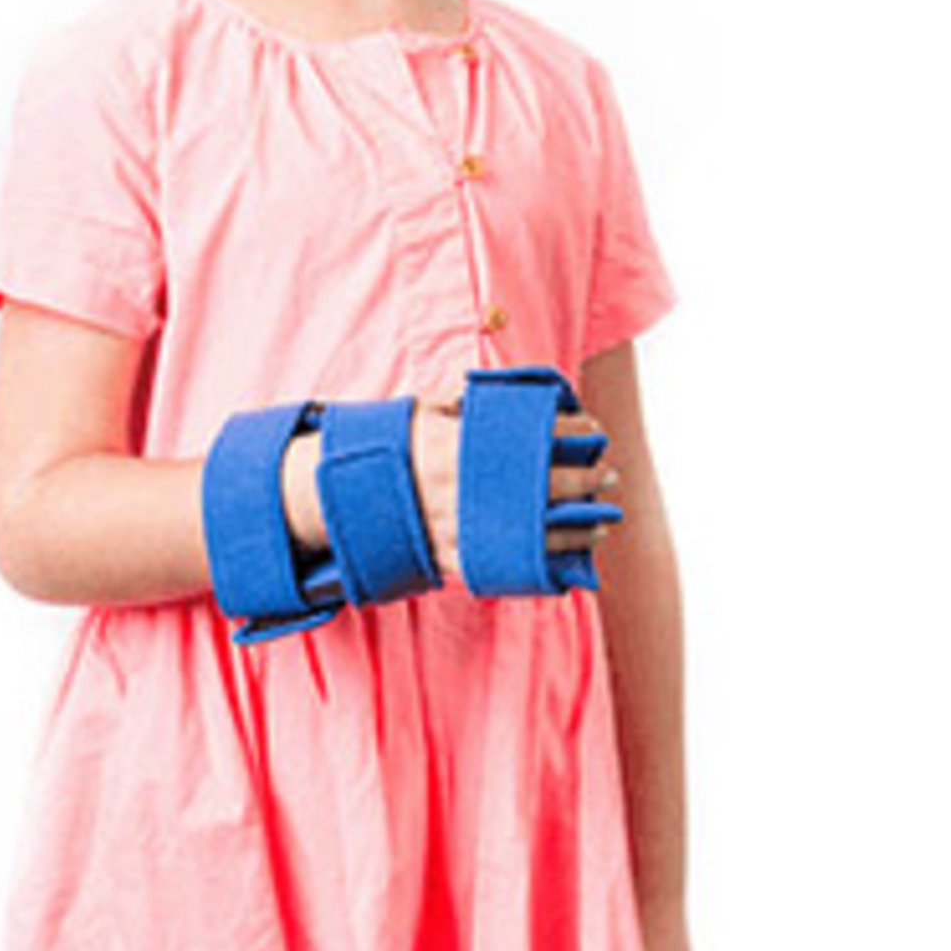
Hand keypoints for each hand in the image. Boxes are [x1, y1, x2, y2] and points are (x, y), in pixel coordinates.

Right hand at [280, 386, 622, 580]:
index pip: (531, 437)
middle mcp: (461, 486)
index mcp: (458, 444)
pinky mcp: (448, 557)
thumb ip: (462, 400)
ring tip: (602, 521)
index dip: (571, 436)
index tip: (595, 433)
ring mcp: (455, 525)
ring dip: (573, 527)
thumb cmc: (386, 445)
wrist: (339, 491)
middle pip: (541, 485)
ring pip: (529, 531)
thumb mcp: (420, 409)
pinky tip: (566, 560)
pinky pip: (501, 564)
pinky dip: (538, 563)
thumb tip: (503, 387)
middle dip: (585, 481)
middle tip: (611, 475)